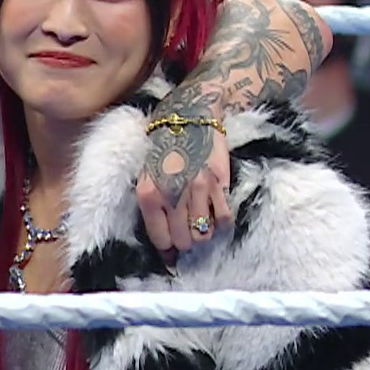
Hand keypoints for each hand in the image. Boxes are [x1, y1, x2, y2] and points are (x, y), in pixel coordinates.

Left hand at [136, 116, 233, 253]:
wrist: (190, 115)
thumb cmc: (164, 147)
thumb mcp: (146, 175)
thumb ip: (153, 207)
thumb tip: (165, 244)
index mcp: (150, 193)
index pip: (161, 239)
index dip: (167, 250)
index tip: (171, 253)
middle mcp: (174, 194)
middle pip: (184, 241)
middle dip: (185, 243)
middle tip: (186, 235)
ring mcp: (199, 189)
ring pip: (204, 234)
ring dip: (202, 234)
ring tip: (199, 224)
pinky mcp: (220, 183)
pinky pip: (223, 218)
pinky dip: (220, 224)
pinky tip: (215, 215)